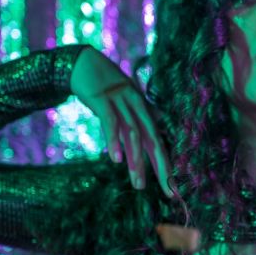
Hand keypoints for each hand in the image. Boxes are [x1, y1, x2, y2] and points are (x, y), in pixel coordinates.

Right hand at [70, 46, 174, 195]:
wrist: (83, 62)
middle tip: (169, 192)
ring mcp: (121, 103)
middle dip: (163, 168)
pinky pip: (111, 123)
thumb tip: (145, 144)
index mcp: (143, 113)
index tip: (173, 189)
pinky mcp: (103, 100)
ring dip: (137, 161)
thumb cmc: (104, 88)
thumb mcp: (123, 108)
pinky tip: (116, 159)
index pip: (159, 143)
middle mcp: (137, 108)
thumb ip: (134, 125)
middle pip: (154, 141)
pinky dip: (114, 141)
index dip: (166, 166)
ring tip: (138, 185)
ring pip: (133, 136)